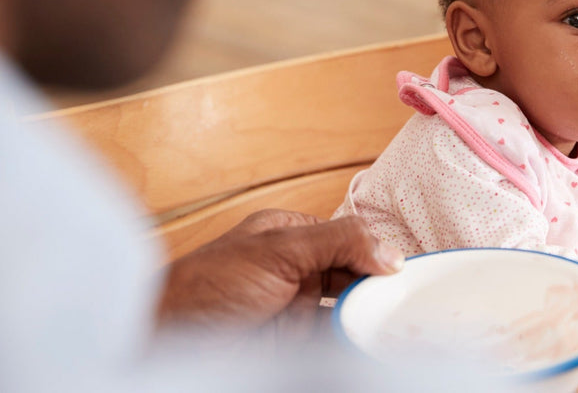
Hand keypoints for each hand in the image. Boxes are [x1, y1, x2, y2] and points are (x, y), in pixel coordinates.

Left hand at [157, 210, 403, 331]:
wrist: (169, 341)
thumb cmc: (205, 287)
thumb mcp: (278, 250)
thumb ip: (337, 242)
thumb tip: (389, 251)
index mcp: (289, 234)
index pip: (349, 238)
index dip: (377, 253)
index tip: (406, 270)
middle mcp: (295, 269)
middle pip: (353, 274)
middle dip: (378, 285)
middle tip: (407, 299)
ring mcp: (295, 308)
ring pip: (347, 308)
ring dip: (369, 314)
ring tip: (398, 321)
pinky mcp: (293, 343)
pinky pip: (334, 339)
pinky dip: (354, 340)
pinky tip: (373, 341)